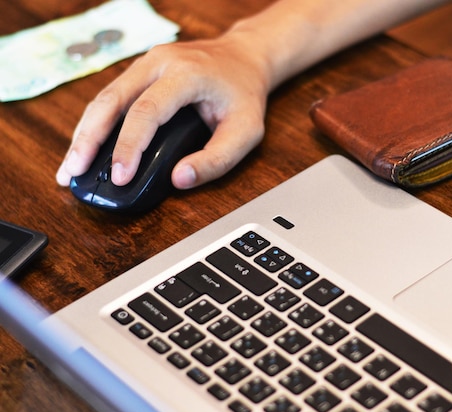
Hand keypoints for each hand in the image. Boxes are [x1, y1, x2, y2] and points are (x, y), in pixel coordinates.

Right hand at [56, 34, 269, 189]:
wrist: (244, 57)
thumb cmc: (244, 95)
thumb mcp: (246, 132)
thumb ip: (217, 159)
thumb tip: (179, 180)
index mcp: (186, 74)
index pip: (147, 111)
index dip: (129, 146)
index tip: (120, 177)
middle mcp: (159, 62)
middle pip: (112, 100)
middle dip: (89, 140)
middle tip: (73, 172)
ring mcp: (146, 64)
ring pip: (104, 98)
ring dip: (85, 133)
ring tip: (70, 167)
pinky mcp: (140, 72)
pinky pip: (111, 98)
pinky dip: (95, 124)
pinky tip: (85, 147)